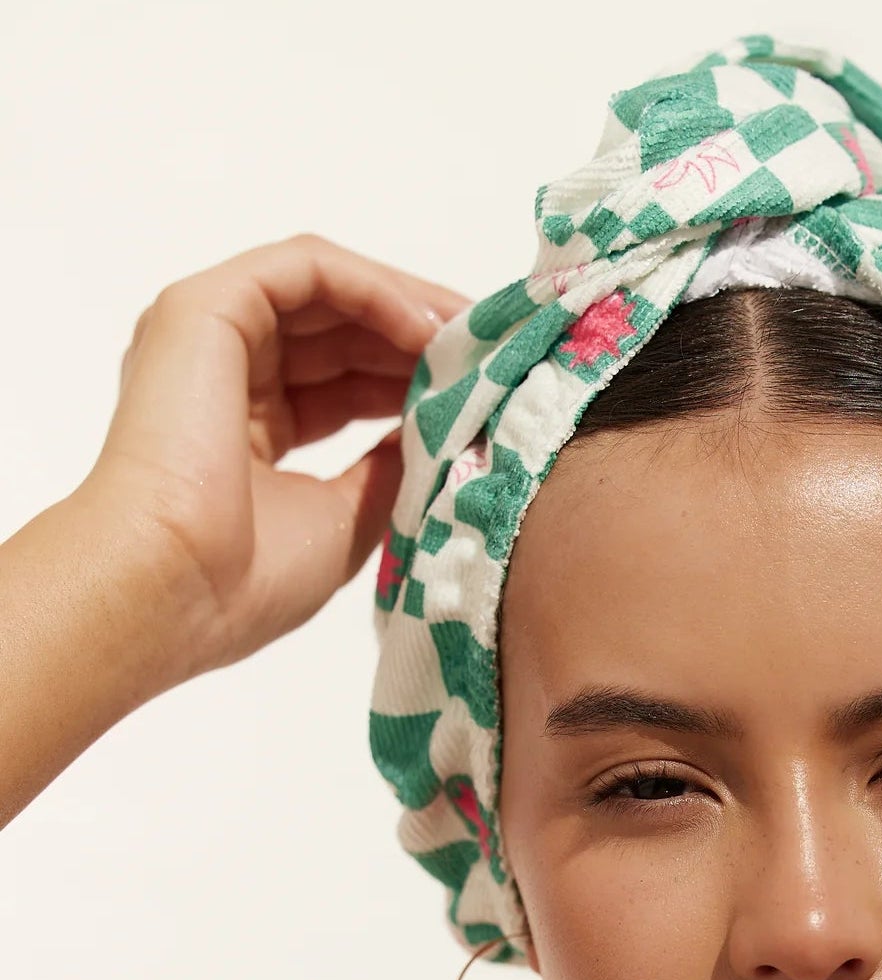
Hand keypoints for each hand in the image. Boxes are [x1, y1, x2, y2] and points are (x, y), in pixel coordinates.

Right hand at [75, 232, 470, 683]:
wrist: (172, 588)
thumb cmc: (245, 578)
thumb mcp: (346, 518)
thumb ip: (389, 468)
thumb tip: (437, 431)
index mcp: (248, 429)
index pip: (344, 381)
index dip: (412, 378)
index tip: (480, 389)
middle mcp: (223, 375)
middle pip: (340, 329)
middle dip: (420, 337)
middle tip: (491, 353)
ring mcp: (209, 337)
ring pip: (327, 291)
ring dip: (406, 308)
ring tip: (470, 339)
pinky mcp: (204, 309)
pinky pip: (305, 271)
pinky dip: (373, 289)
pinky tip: (426, 328)